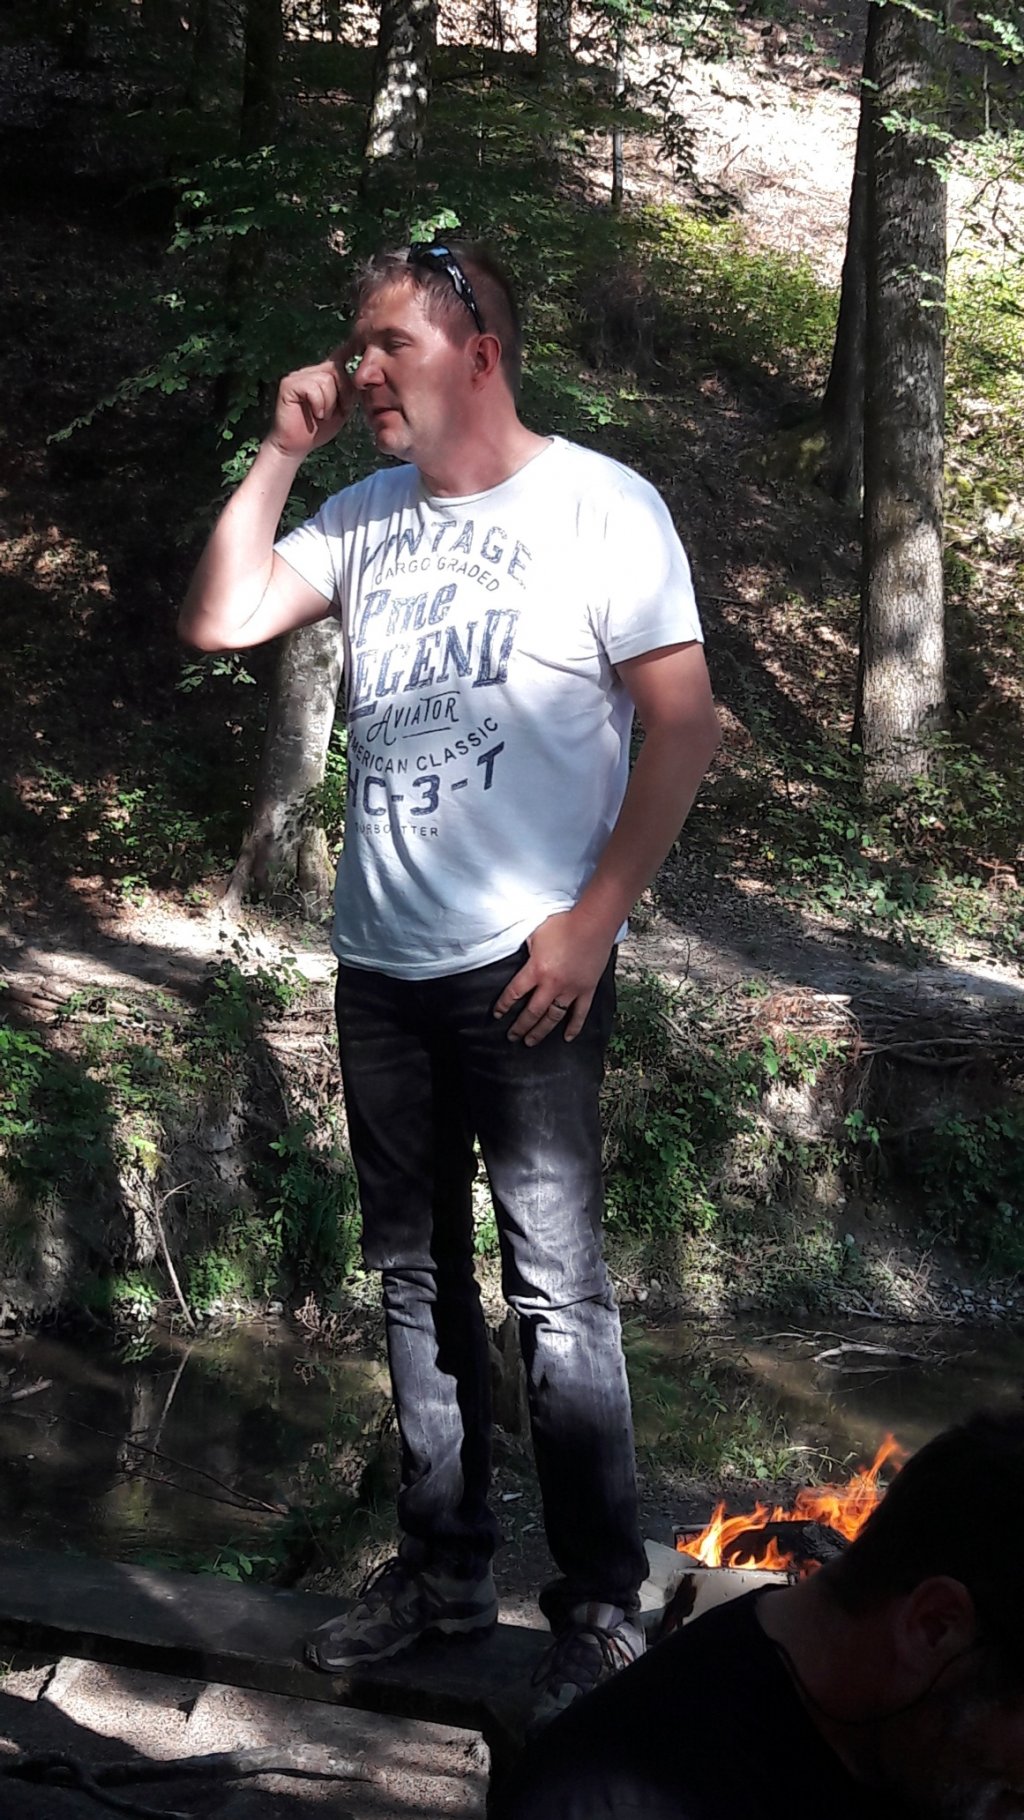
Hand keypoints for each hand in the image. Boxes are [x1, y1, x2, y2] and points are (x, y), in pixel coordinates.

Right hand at [268, 344, 355, 460]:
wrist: (296, 447)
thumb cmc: (318, 429)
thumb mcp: (342, 408)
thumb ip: (349, 391)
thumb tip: (361, 376)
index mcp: (322, 375)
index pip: (339, 359)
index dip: (349, 355)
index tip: (360, 352)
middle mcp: (310, 371)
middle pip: (337, 369)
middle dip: (343, 393)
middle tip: (336, 411)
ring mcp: (298, 376)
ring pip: (326, 379)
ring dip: (330, 403)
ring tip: (322, 415)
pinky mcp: (289, 384)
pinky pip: (313, 387)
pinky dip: (319, 404)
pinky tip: (315, 414)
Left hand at [492, 910, 613, 1045]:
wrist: (594, 922)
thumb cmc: (564, 923)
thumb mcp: (536, 933)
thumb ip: (526, 949)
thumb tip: (519, 956)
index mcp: (537, 970)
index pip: (515, 993)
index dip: (504, 1006)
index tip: (498, 1014)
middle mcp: (552, 984)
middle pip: (532, 1012)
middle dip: (520, 1027)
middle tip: (512, 1037)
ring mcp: (571, 989)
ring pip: (553, 1017)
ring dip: (541, 1031)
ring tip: (531, 1041)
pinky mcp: (587, 989)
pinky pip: (580, 1013)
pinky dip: (574, 1027)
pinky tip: (567, 1038)